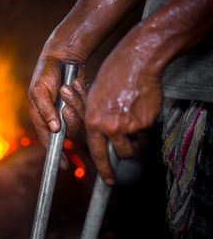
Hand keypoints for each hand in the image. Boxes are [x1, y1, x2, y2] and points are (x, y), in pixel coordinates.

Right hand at [28, 42, 87, 149]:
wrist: (62, 57)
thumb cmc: (45, 73)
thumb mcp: (39, 90)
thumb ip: (45, 110)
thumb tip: (54, 129)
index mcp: (42, 118)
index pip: (49, 142)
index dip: (57, 155)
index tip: (65, 166)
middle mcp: (57, 118)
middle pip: (69, 132)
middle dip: (70, 119)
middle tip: (67, 105)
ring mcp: (69, 111)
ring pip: (80, 120)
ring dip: (76, 104)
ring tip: (69, 87)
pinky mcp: (81, 104)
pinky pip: (86, 108)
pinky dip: (82, 95)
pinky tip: (76, 83)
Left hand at [84, 27, 162, 184]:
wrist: (136, 62)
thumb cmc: (112, 75)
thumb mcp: (94, 97)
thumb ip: (96, 119)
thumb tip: (100, 135)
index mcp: (94, 122)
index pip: (98, 153)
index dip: (104, 169)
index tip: (108, 179)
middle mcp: (111, 127)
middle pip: (121, 153)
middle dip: (125, 153)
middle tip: (128, 144)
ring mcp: (130, 125)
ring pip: (136, 142)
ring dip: (136, 135)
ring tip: (132, 114)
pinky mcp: (146, 120)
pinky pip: (146, 128)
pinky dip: (144, 120)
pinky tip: (140, 104)